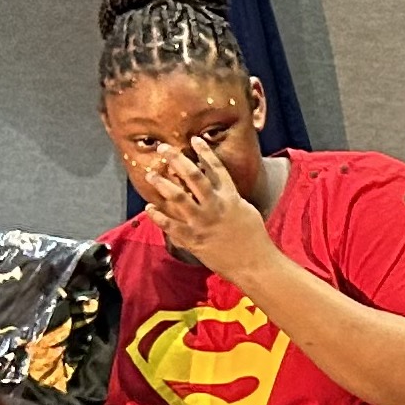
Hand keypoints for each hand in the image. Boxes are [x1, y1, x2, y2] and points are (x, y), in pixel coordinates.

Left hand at [144, 139, 271, 278]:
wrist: (254, 265)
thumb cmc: (254, 238)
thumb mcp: (246, 210)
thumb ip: (230, 196)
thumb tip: (218, 185)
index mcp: (230, 197)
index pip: (216, 168)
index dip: (204, 152)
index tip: (194, 139)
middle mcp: (214, 206)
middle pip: (193, 176)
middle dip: (177, 159)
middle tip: (164, 149)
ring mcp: (202, 222)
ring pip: (177, 197)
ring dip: (162, 183)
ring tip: (151, 174)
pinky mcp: (193, 240)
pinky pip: (170, 225)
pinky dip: (157, 216)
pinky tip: (149, 207)